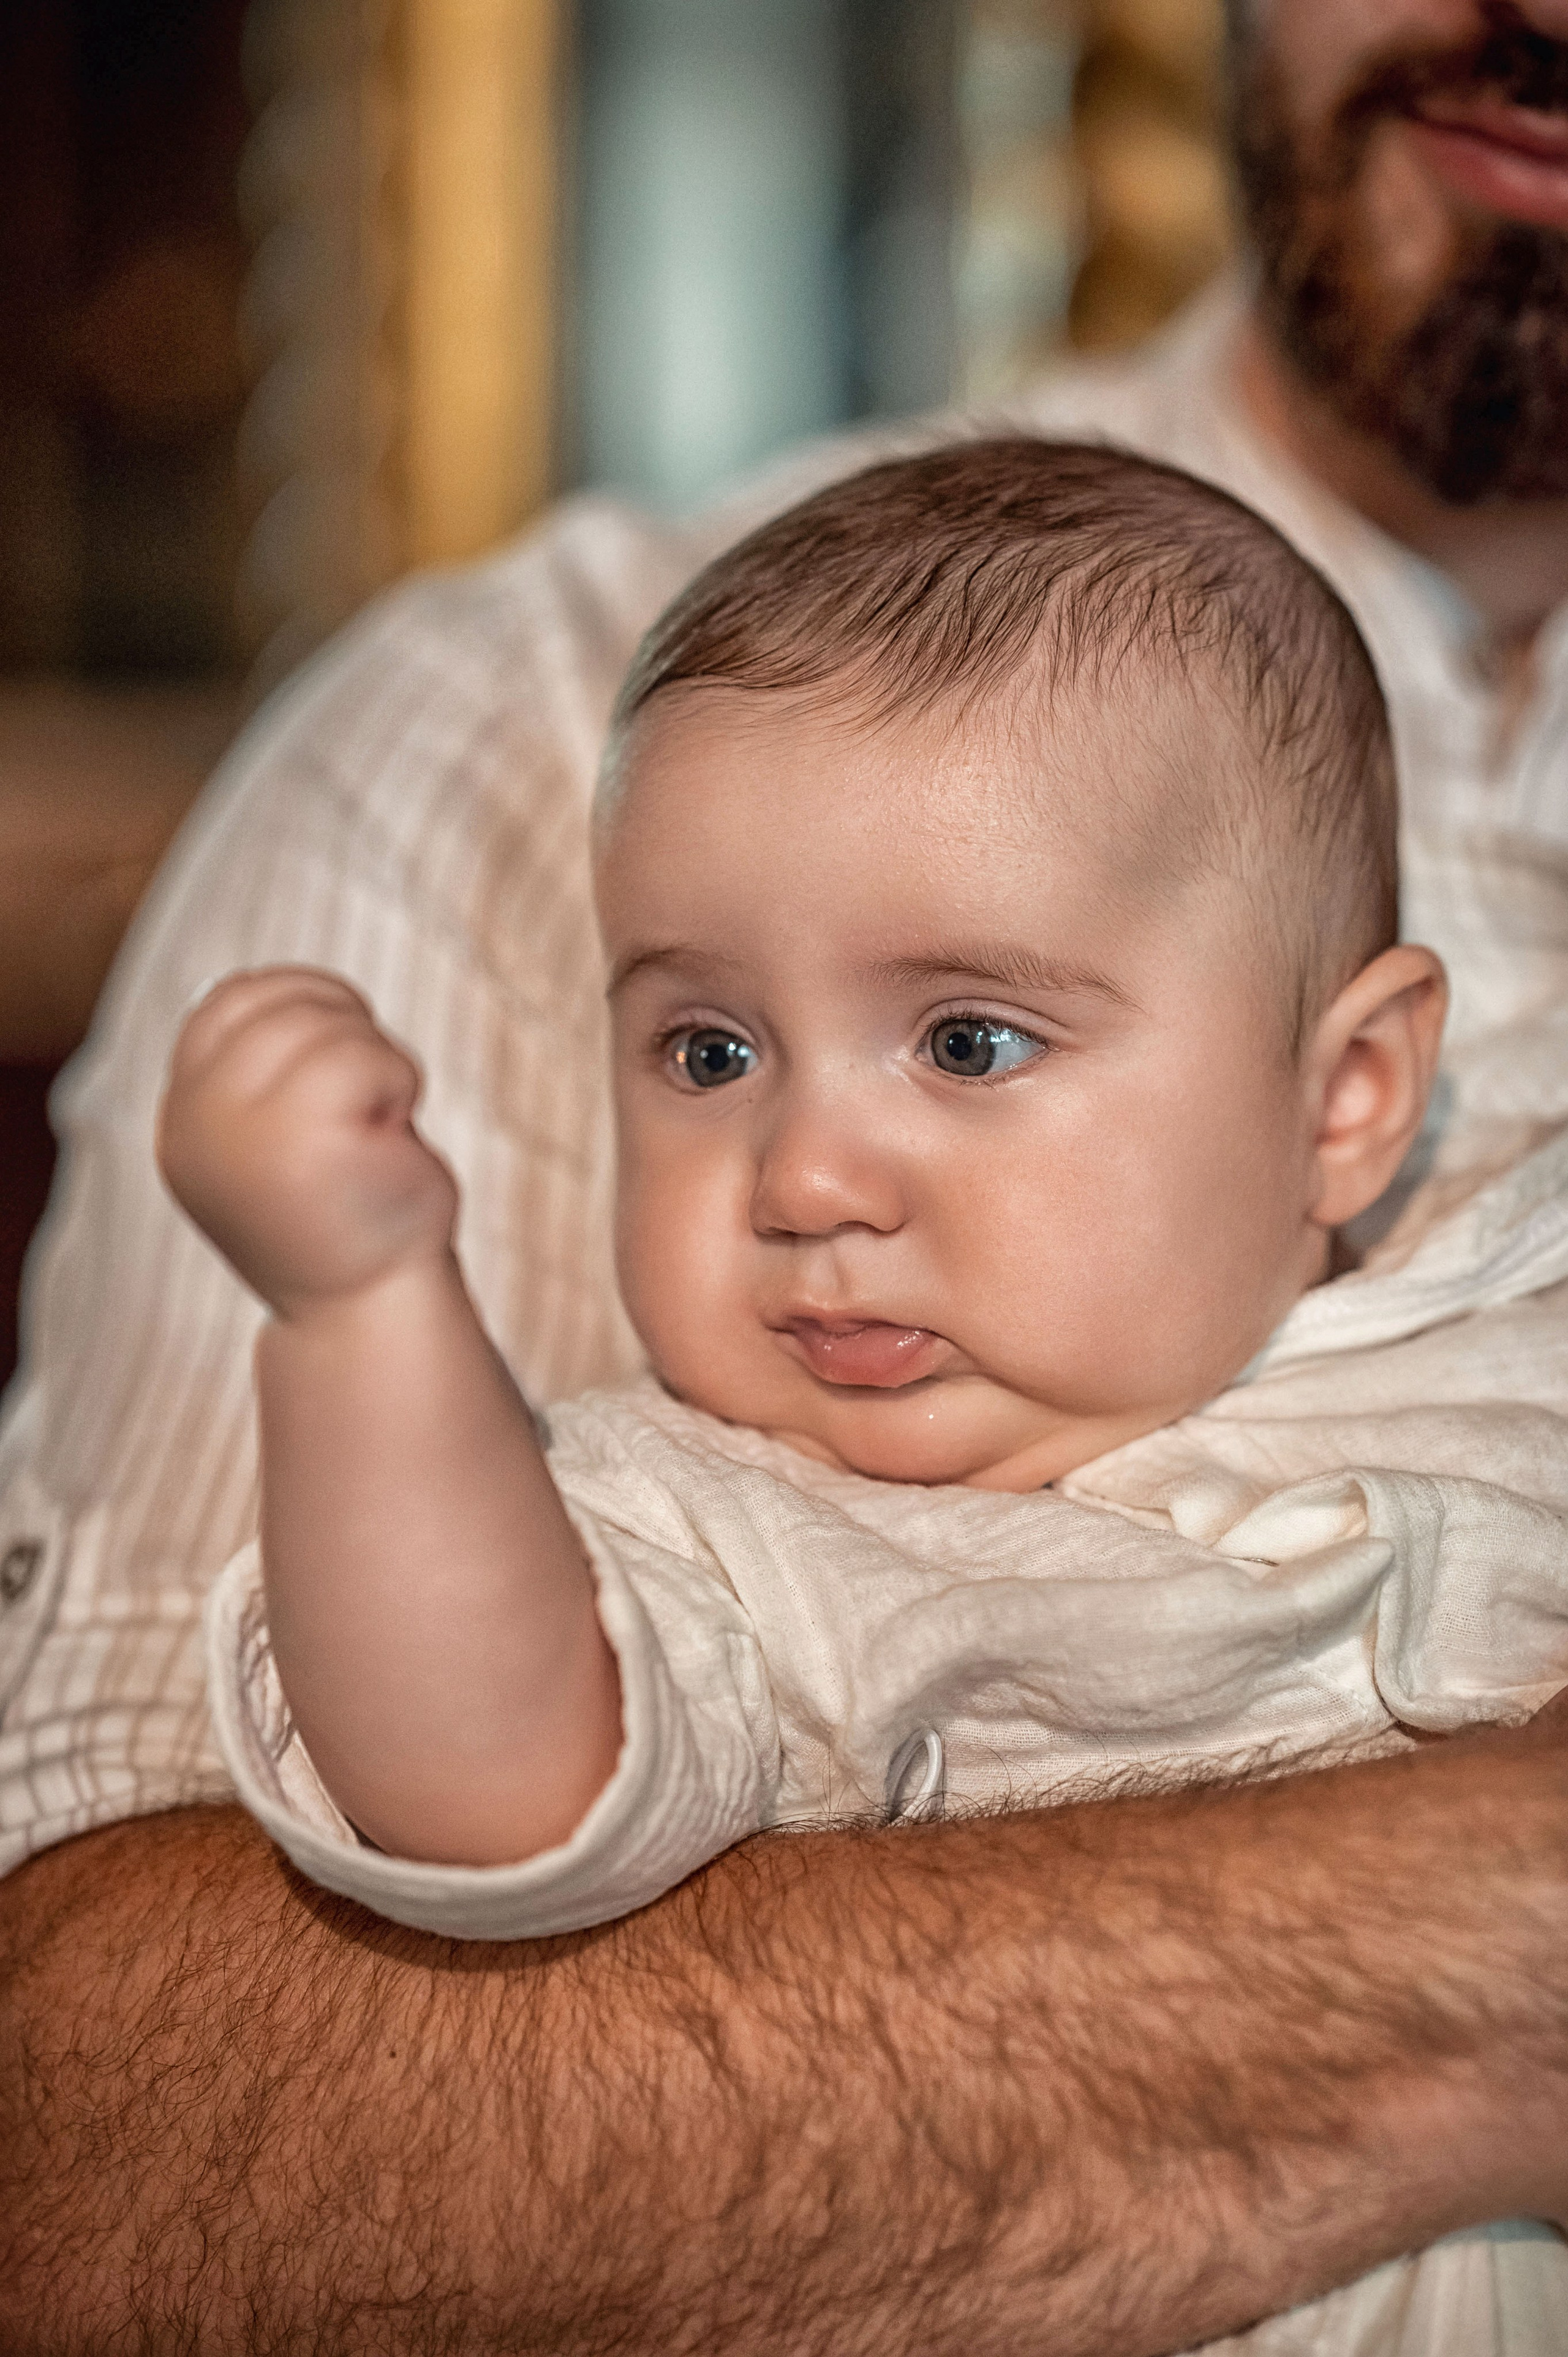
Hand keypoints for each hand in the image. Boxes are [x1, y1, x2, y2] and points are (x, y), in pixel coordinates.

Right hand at [157, 967, 458, 1317]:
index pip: (225, 1001)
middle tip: (370, 1101)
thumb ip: (257, 1069)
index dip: (297, 1000)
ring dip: (377, 1059)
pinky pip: (364, 1055)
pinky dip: (399, 1082)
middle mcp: (193, 1121)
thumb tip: (269, 985)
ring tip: (377, 1125)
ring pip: (320, 1022)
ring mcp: (237, 1128)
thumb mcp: (278, 1134)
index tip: (343, 1052)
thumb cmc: (349, 1212)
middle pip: (272, 1001)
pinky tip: (392, 1137)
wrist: (373, 1306)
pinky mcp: (296, 1137)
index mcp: (183, 1119)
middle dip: (343, 1029)